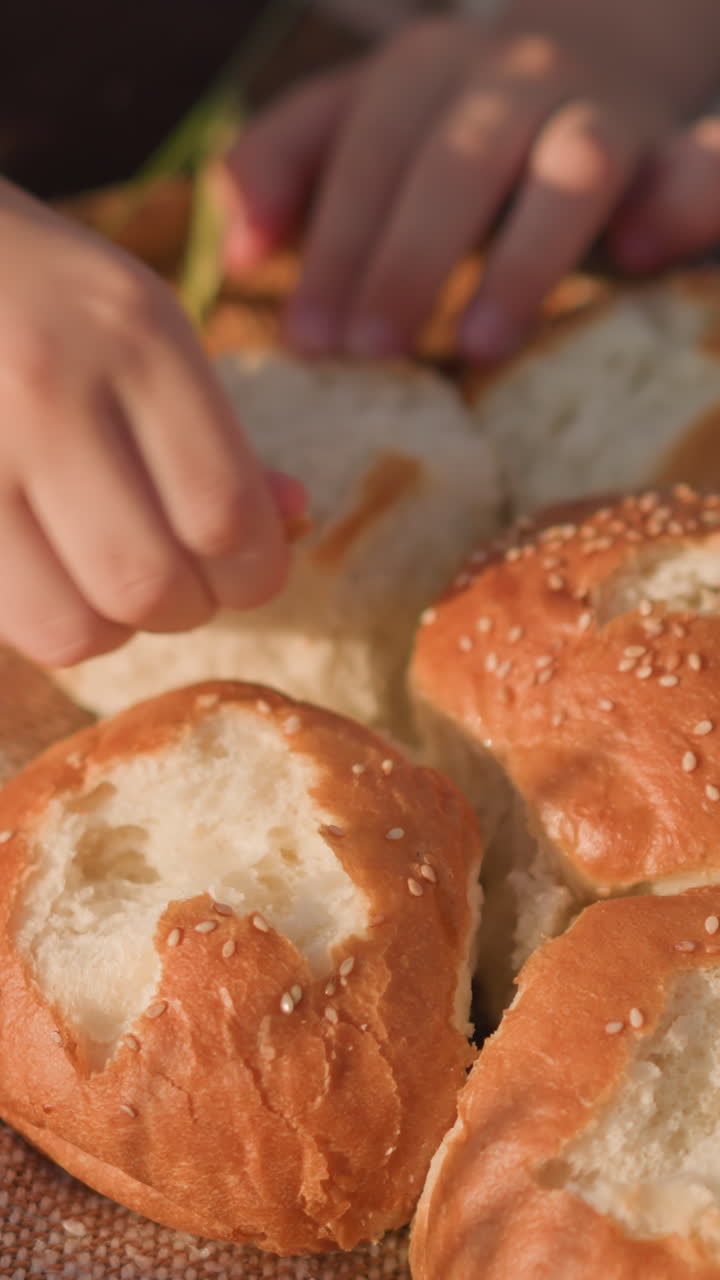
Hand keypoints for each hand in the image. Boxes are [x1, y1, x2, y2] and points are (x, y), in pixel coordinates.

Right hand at [0, 180, 304, 668]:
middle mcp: (48, 387)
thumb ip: (214, 429)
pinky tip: (51, 577)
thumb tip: (294, 522)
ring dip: (112, 629)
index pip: (224, 513)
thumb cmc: (41, 295)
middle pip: (151, 583)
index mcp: (135, 334)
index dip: (254, 575)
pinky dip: (46, 622)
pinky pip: (10, 621)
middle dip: (185, 608)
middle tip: (179, 582)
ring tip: (107, 585)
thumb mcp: (140, 327)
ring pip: (73, 626)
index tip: (246, 574)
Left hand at [222, 4, 719, 360]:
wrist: (591, 52)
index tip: (307, 336)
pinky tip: (650, 249)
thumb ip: (287, 165)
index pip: (367, 153)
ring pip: (573, 167)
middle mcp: (512, 77)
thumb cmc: (448, 126)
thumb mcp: (357, 127)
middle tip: (371, 350)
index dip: (336, 243)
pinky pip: (698, 164)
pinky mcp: (673, 146)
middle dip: (408, 258)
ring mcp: (598, 108)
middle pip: (457, 161)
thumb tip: (235, 251)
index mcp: (421, 76)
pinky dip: (689, 193)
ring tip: (479, 345)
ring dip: (525, 255)